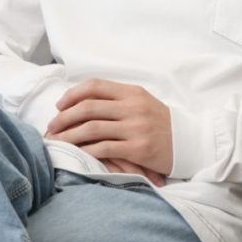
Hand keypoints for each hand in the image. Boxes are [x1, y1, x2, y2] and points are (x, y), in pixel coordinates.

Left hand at [45, 79, 172, 182]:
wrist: (190, 142)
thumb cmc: (161, 123)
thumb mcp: (143, 102)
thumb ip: (118, 99)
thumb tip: (83, 101)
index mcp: (132, 92)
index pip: (95, 86)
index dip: (73, 94)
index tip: (59, 105)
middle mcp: (133, 107)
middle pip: (89, 107)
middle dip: (64, 117)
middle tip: (51, 126)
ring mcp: (136, 128)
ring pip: (92, 128)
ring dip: (69, 136)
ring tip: (56, 142)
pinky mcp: (138, 149)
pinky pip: (104, 148)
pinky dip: (86, 151)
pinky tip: (75, 154)